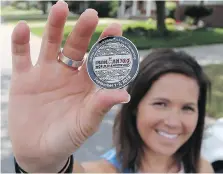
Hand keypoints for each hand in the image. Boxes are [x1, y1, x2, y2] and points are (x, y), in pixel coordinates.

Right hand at [8, 1, 129, 171]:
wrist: (40, 150)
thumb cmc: (67, 137)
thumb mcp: (86, 123)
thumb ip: (101, 106)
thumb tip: (125, 94)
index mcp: (86, 84)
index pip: (99, 59)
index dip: (107, 44)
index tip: (115, 28)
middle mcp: (68, 74)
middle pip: (77, 47)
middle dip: (83, 31)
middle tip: (91, 15)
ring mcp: (45, 74)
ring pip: (51, 45)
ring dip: (55, 26)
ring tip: (60, 8)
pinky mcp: (24, 79)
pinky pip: (22, 56)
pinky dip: (21, 42)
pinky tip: (24, 29)